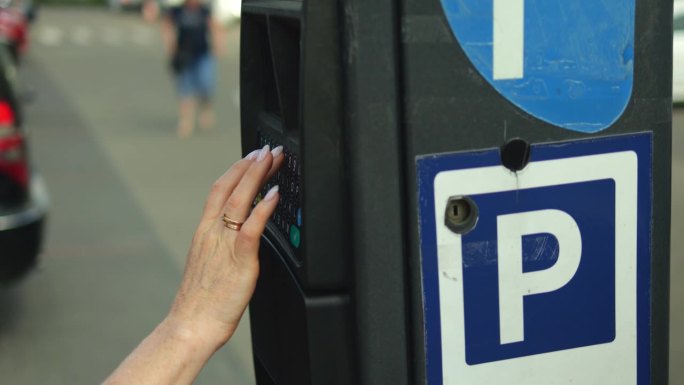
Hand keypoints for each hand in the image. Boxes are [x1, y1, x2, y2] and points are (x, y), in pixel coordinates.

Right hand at [166, 144, 283, 349]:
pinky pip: (252, 227)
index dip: (236, 169)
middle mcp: (212, 232)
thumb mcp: (209, 264)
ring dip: (258, 176)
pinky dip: (264, 208)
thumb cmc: (201, 302)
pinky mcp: (239, 259)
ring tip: (272, 160)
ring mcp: (224, 244)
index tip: (251, 156)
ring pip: (240, 199)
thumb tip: (238, 235)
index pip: (219, 189)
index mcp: (204, 232)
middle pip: (230, 187)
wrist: (191, 326)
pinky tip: (275, 195)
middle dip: (250, 164)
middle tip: (267, 149)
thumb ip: (221, 245)